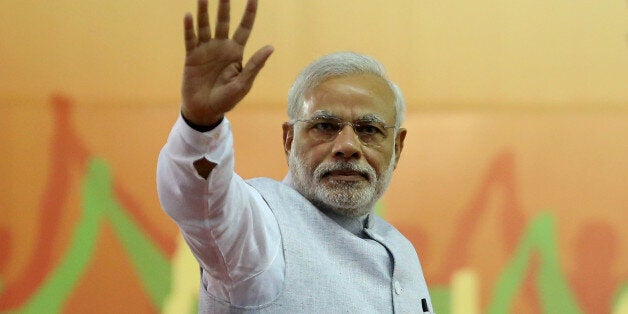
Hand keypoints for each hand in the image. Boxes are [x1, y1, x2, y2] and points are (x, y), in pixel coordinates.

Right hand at [181, 0, 273, 125]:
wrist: (204, 110)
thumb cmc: (226, 100)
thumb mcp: (243, 84)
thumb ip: (254, 65)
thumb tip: (271, 47)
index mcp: (236, 53)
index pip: (244, 28)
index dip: (249, 13)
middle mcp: (221, 47)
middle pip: (224, 22)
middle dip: (224, 7)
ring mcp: (205, 50)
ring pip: (205, 26)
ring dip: (204, 12)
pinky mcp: (191, 56)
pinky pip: (190, 39)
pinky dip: (189, 28)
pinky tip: (189, 16)